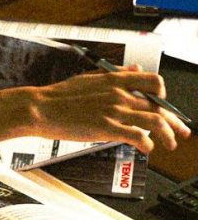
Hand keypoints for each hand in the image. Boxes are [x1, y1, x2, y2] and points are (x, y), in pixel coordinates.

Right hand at [0, 69, 191, 154]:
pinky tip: (147, 149)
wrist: (39, 108)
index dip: (165, 96)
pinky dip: (148, 144)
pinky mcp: (107, 127)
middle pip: (159, 106)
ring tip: (170, 145)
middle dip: (175, 122)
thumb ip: (115, 75)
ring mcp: (114, 110)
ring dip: (168, 135)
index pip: (154, 82)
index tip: (165, 107)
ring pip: (155, 121)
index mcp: (115, 80)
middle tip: (182, 132)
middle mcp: (119, 94)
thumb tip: (134, 70)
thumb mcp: (89, 78)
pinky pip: (138, 136)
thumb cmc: (58, 97)